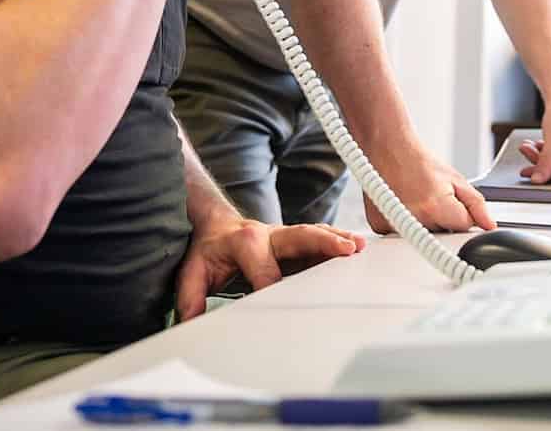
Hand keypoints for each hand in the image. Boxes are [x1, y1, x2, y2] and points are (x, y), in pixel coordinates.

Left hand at [175, 212, 364, 320]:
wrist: (215, 225)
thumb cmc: (208, 251)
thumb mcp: (192, 272)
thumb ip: (191, 297)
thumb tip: (190, 325)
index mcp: (245, 241)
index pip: (263, 267)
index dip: (270, 285)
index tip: (280, 299)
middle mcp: (269, 234)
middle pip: (300, 236)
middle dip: (323, 243)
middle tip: (346, 249)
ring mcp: (285, 236)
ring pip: (315, 234)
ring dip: (338, 239)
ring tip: (360, 246)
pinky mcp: (295, 243)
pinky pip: (319, 240)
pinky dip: (338, 243)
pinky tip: (357, 248)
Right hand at [362, 146, 495, 234]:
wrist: (388, 148)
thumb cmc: (419, 161)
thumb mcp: (455, 179)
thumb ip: (477, 205)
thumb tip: (489, 225)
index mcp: (436, 207)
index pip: (464, 227)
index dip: (463, 216)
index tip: (455, 205)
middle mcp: (414, 220)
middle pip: (443, 235)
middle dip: (444, 221)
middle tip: (433, 198)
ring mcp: (395, 225)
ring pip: (424, 236)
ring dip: (426, 224)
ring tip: (418, 199)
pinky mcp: (381, 227)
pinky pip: (403, 234)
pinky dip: (407, 224)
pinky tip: (405, 205)